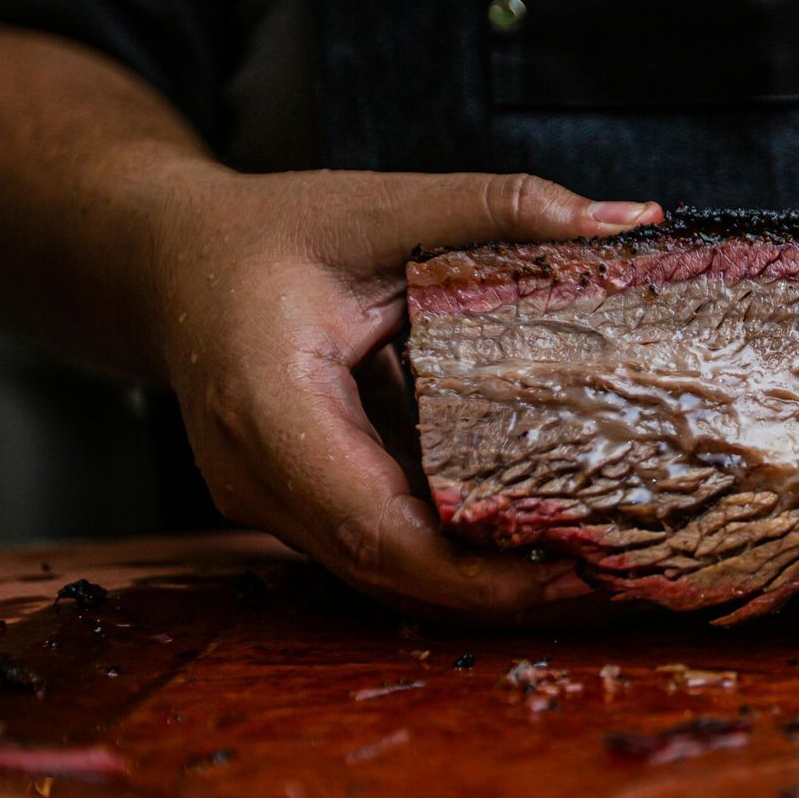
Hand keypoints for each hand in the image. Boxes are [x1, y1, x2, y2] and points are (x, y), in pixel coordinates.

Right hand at [145, 167, 661, 619]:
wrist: (166, 260)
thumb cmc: (265, 231)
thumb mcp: (382, 204)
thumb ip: (499, 207)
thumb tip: (632, 218)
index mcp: (268, 403)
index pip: (374, 527)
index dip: (472, 571)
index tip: (567, 572)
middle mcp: (255, 474)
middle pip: (383, 570)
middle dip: (494, 593)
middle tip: (604, 587)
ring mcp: (263, 501)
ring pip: (376, 575)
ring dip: (475, 587)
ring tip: (582, 579)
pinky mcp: (286, 505)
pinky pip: (369, 550)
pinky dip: (444, 558)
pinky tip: (522, 548)